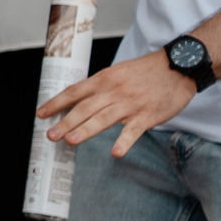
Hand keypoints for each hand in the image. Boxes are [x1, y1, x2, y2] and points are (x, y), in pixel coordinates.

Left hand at [37, 48, 194, 157]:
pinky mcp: (148, 116)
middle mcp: (113, 91)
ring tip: (70, 141)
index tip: (41, 114)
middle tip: (50, 135)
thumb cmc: (145, 71)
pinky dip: (124, 142)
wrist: (178, 67)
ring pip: (103, 118)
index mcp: (104, 79)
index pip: (74, 91)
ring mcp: (130, 104)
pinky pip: (134, 131)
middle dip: (65, 122)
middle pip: (84, 108)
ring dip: (85, 130)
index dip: (56, 103)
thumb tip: (77, 99)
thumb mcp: (117, 72)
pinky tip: (115, 153)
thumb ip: (99, 86)